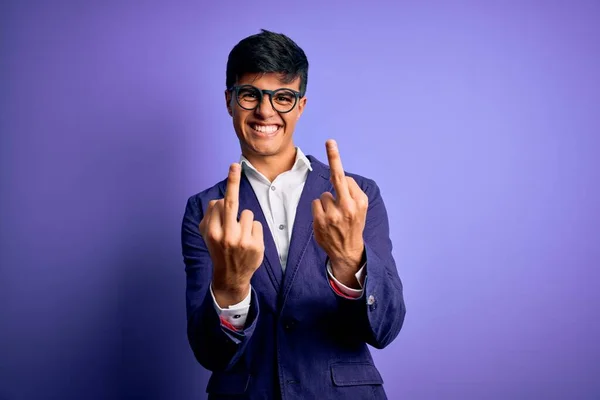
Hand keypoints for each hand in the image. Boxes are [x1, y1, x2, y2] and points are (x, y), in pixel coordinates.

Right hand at [199, 163, 264, 306]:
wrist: (230, 276)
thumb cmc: (219, 250)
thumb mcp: (207, 236)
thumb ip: (209, 217)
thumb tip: (217, 200)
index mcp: (212, 232)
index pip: (219, 204)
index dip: (225, 198)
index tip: (233, 169)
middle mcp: (226, 235)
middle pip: (230, 203)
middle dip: (232, 182)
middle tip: (235, 166)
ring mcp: (242, 241)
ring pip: (248, 213)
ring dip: (245, 220)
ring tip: (240, 235)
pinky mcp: (256, 245)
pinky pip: (257, 224)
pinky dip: (254, 230)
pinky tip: (248, 241)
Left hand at [312, 140, 367, 287]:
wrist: (348, 251)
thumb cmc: (353, 225)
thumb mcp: (360, 209)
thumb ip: (351, 192)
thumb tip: (338, 176)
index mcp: (360, 201)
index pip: (345, 178)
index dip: (338, 171)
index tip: (331, 144)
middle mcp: (349, 207)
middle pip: (338, 178)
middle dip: (334, 158)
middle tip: (330, 141)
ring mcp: (334, 214)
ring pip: (323, 194)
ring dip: (326, 202)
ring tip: (333, 216)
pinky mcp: (321, 221)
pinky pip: (315, 203)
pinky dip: (318, 209)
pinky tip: (325, 220)